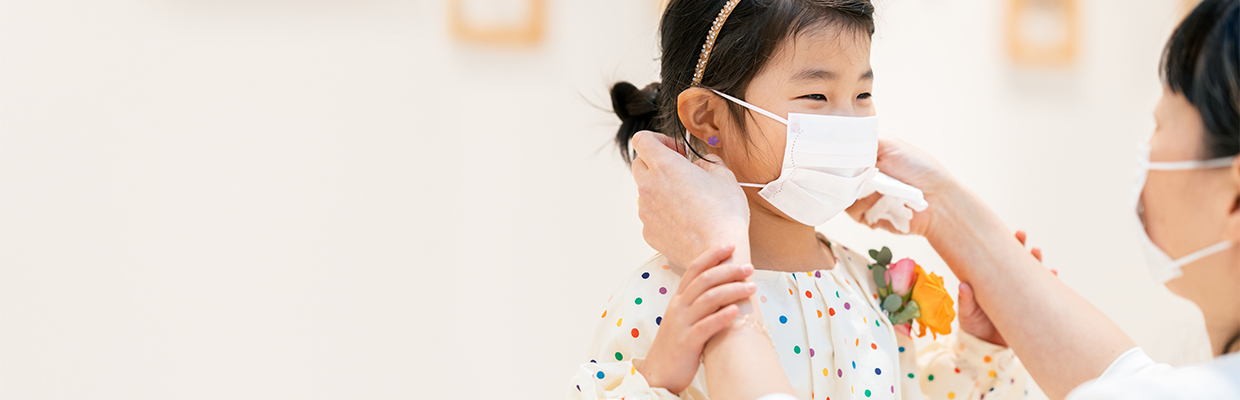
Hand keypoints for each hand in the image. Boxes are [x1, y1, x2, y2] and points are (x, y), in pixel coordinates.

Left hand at [631, 131, 750, 267]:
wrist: (718, 251)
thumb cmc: (723, 213)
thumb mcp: (724, 176)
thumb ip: (709, 162)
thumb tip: (702, 164)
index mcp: (664, 165)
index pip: (642, 139)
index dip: (658, 140)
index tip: (675, 150)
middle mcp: (648, 186)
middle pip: (639, 164)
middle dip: (656, 164)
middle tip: (680, 173)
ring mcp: (645, 210)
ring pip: (645, 192)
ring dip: (660, 190)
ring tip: (687, 202)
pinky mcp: (648, 231)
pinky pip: (651, 215)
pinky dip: (663, 214)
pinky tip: (685, 221)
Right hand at [639, 244, 757, 392]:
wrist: (660, 372)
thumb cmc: (678, 343)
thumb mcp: (684, 317)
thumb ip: (698, 301)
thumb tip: (723, 285)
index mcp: (678, 299)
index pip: (694, 269)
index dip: (712, 256)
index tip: (730, 246)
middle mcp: (678, 307)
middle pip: (704, 280)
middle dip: (728, 271)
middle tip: (749, 268)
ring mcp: (682, 324)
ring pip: (708, 300)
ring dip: (732, 291)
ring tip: (752, 288)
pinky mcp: (687, 343)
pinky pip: (706, 327)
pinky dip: (722, 317)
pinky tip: (736, 311)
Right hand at [847, 136, 957, 236]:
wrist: (937, 200)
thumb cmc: (919, 169)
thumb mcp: (890, 144)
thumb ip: (862, 141)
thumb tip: (838, 140)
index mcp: (866, 160)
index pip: (840, 157)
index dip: (837, 156)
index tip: (837, 154)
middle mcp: (861, 178)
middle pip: (836, 175)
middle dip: (845, 173)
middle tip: (862, 171)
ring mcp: (861, 198)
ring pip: (841, 193)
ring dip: (858, 190)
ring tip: (880, 188)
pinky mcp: (864, 216)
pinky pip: (852, 210)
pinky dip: (865, 205)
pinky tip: (881, 201)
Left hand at [958, 230, 1053, 346]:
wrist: (986, 346)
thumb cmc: (973, 325)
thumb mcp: (966, 313)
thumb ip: (966, 300)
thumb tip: (963, 285)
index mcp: (990, 280)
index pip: (997, 258)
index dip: (1001, 244)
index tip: (1003, 233)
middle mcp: (1007, 283)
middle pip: (1016, 260)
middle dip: (1020, 246)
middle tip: (1021, 235)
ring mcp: (1020, 293)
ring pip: (1032, 273)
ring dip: (1036, 262)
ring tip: (1037, 250)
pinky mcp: (1031, 306)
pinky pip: (1043, 293)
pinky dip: (1049, 284)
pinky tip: (1053, 274)